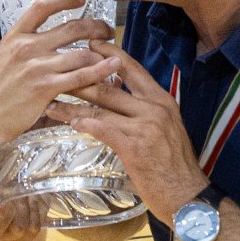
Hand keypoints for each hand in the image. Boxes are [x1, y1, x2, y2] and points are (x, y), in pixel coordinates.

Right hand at [0, 0, 118, 146]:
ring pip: (81, 52)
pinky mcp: (46, 87)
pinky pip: (82, 75)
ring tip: (112, 56)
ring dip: (101, 53)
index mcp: (14, 37)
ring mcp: (38, 67)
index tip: (80, 0)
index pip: (42, 6)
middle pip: (72, 27)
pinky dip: (101, 70)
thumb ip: (18, 51)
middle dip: (96, 26)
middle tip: (107, 31)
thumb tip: (35, 47)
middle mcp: (27, 47)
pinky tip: (113, 67)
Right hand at [0, 160, 45, 240]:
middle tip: (23, 191)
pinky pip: (32, 233)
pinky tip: (36, 202)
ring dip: (30, 212)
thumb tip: (7, 133)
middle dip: (17, 209)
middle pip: (0, 227)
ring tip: (31, 195)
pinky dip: (38, 217)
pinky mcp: (14, 240)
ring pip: (19, 231)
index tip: (0, 211)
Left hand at [44, 41, 207, 224]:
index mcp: (161, 100)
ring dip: (73, 107)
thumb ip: (145, 111)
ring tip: (52, 103)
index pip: (132, 69)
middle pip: (110, 87)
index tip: (89, 45)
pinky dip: (85, 125)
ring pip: (101, 109)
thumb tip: (120, 97)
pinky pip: (104, 130)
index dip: (109, 55)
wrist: (187, 195)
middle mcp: (153, 108)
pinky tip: (70, 123)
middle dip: (80, 80)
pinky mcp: (134, 147)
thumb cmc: (174, 164)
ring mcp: (144, 127)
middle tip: (58, 73)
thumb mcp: (167, 128)